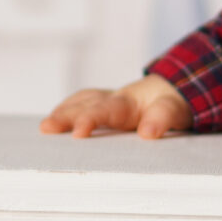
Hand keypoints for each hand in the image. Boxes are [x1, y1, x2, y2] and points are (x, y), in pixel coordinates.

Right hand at [40, 75, 193, 139]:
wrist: (175, 87)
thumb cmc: (172, 103)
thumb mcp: (174, 110)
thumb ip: (162, 118)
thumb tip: (147, 133)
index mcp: (127, 102)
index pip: (105, 109)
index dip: (91, 120)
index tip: (79, 133)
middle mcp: (113, 99)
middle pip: (85, 104)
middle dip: (66, 115)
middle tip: (46, 128)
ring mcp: (107, 101)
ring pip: (80, 102)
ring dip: (62, 113)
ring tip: (46, 127)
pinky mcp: (105, 107)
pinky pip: (82, 105)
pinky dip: (66, 111)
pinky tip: (55, 123)